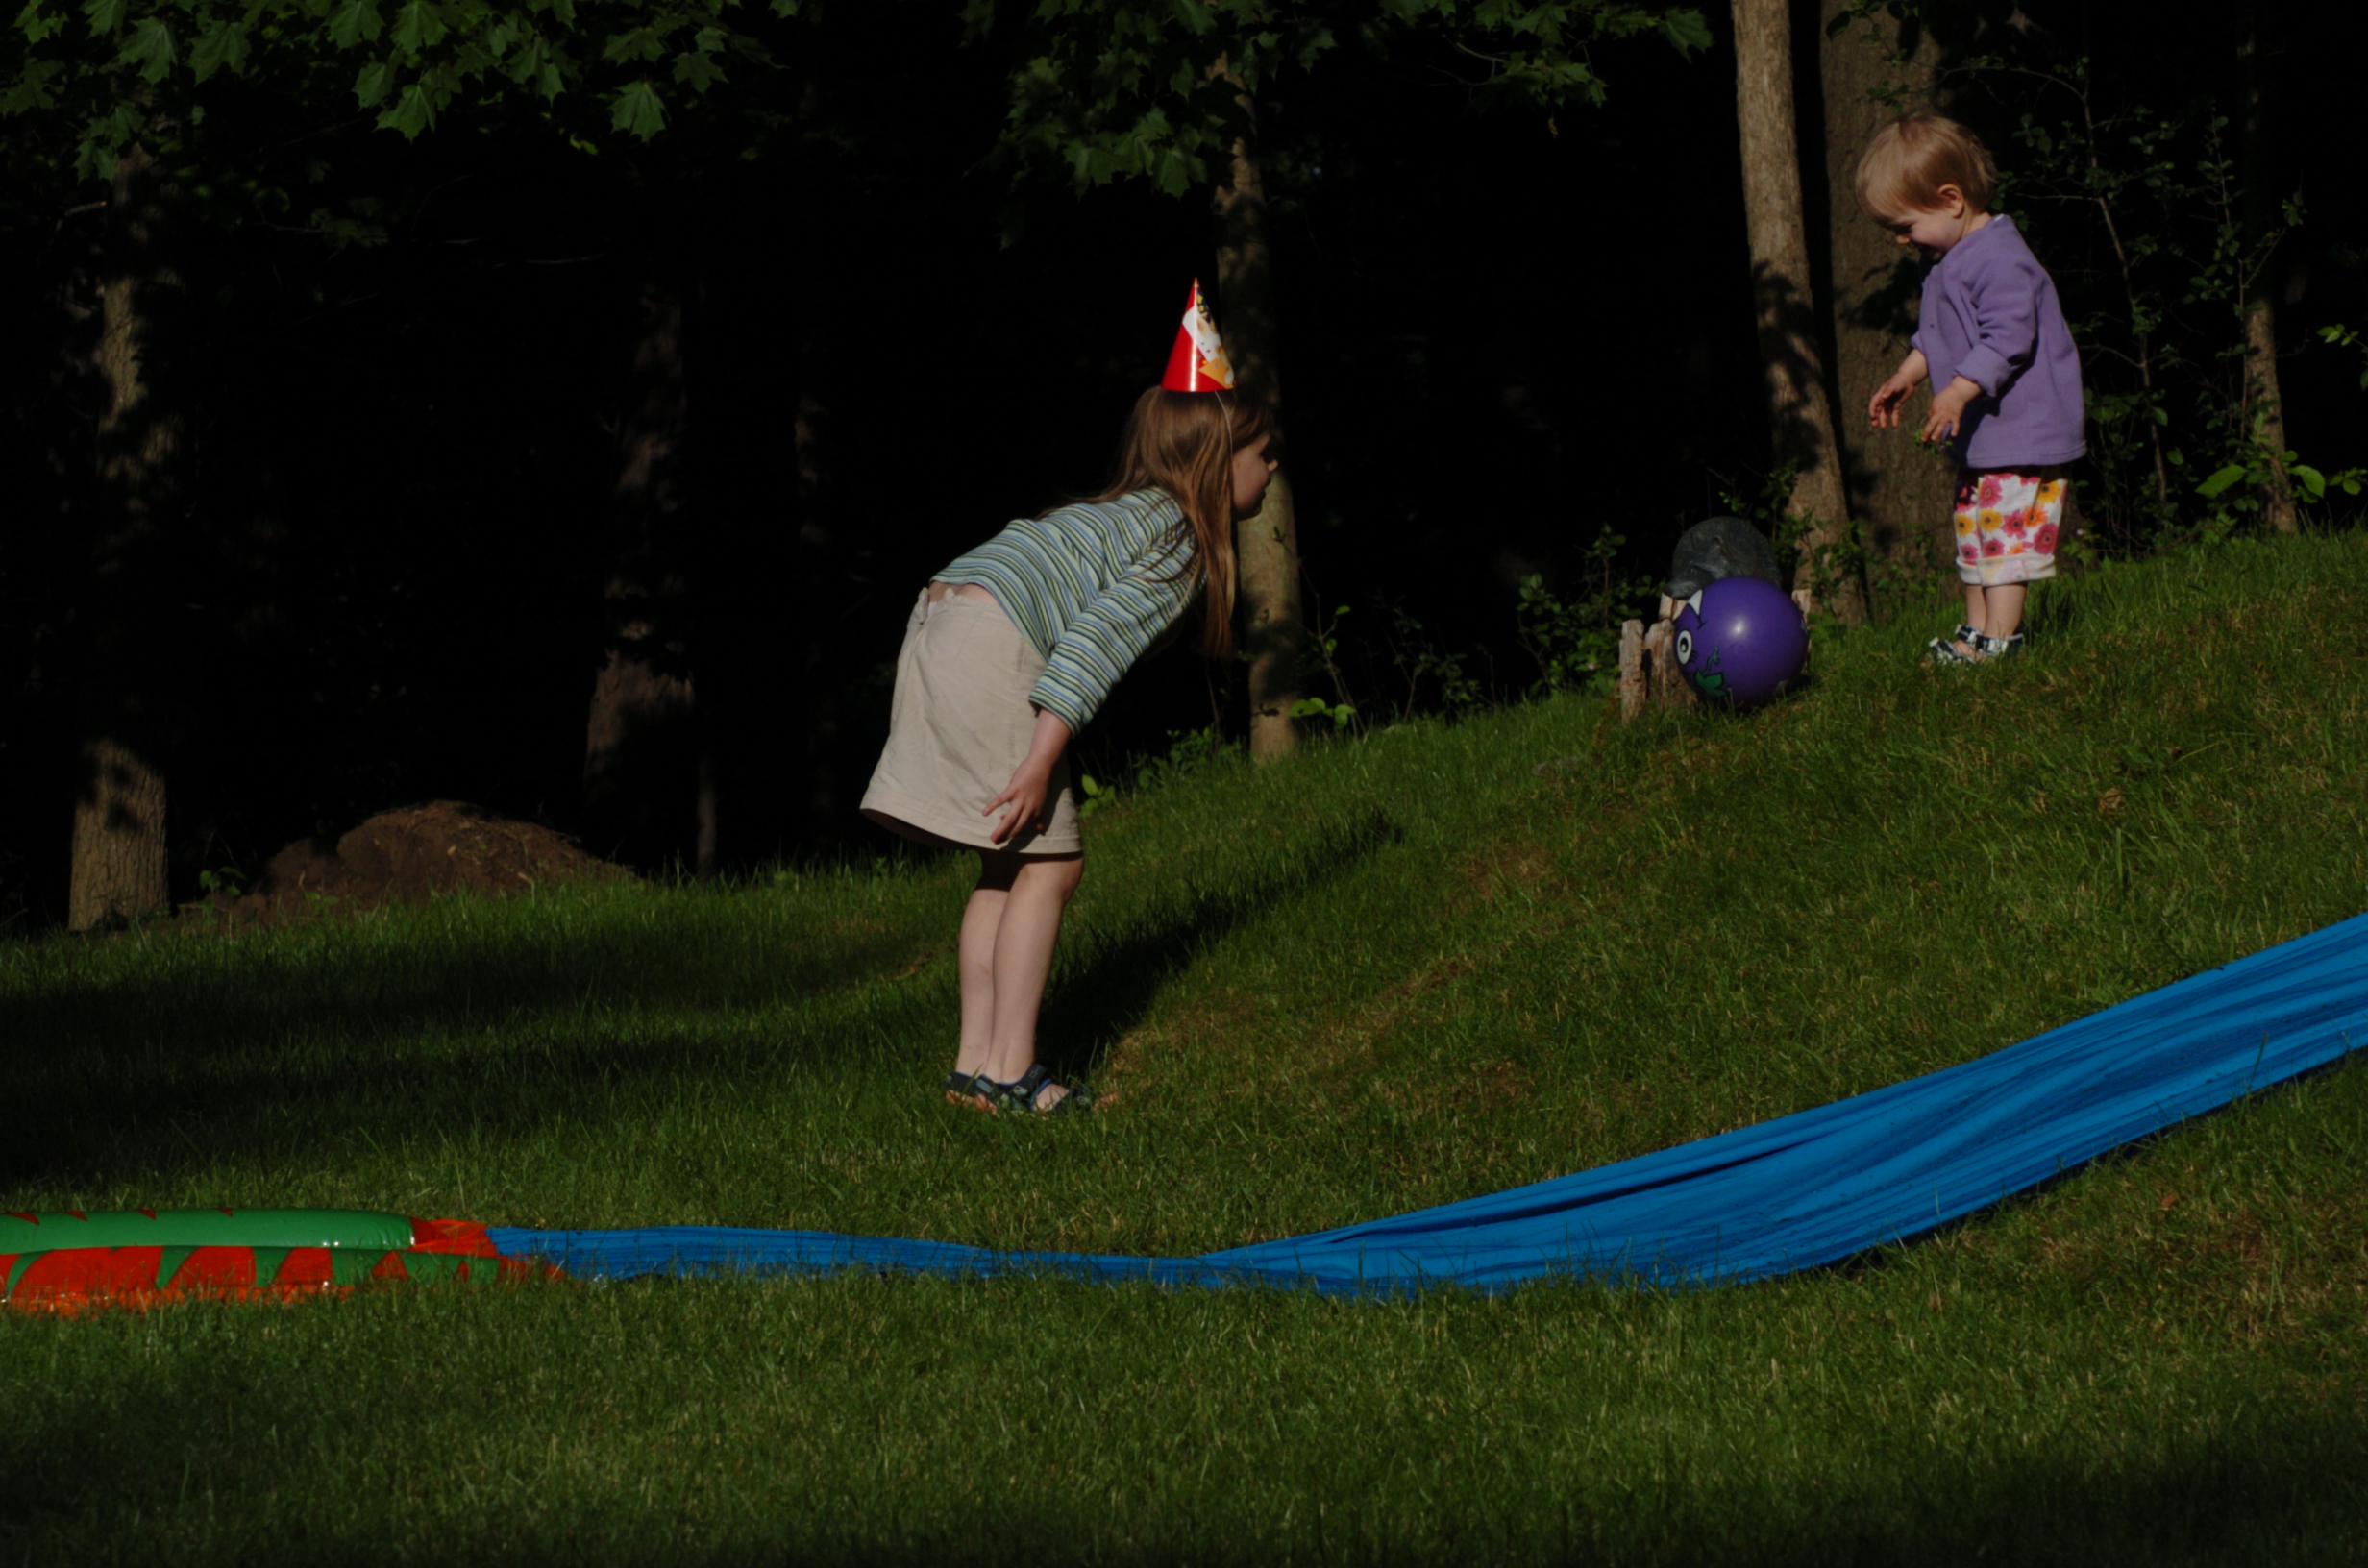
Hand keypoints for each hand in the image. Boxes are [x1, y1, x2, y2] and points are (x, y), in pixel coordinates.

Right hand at [984, 708, 1072, 843]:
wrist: (1041, 766)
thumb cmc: (1039, 784)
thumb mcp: (1041, 803)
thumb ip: (1038, 816)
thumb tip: (1038, 829)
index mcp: (1035, 812)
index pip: (1023, 826)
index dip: (1013, 832)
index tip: (1004, 836)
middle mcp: (1029, 808)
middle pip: (1017, 826)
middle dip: (1006, 836)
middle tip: (996, 843)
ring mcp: (1021, 799)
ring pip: (1010, 818)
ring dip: (1001, 829)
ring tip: (992, 838)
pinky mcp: (1014, 789)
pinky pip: (1001, 800)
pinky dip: (992, 806)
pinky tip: (984, 813)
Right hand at [1867, 370, 1916, 428]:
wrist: (1908, 379)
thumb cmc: (1899, 380)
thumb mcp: (1893, 385)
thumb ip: (1888, 391)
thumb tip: (1883, 397)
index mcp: (1880, 395)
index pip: (1874, 404)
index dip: (1872, 410)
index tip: (1873, 417)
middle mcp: (1883, 400)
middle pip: (1878, 410)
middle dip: (1876, 418)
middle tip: (1875, 425)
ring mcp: (1890, 403)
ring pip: (1885, 413)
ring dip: (1883, 420)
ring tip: (1884, 427)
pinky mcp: (1896, 405)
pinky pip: (1895, 413)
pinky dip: (1895, 419)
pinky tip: (1896, 425)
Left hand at [1922, 376, 1980, 443]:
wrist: (1957, 392)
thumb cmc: (1945, 396)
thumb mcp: (1935, 400)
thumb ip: (1932, 410)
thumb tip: (1930, 418)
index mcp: (1934, 409)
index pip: (1929, 419)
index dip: (1926, 427)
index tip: (1925, 435)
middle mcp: (1940, 413)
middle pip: (1932, 423)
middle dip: (1927, 432)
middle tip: (1924, 439)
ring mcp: (1948, 415)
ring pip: (1942, 425)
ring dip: (1937, 432)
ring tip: (1933, 439)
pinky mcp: (1956, 416)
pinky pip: (1956, 424)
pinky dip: (1955, 429)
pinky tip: (1953, 435)